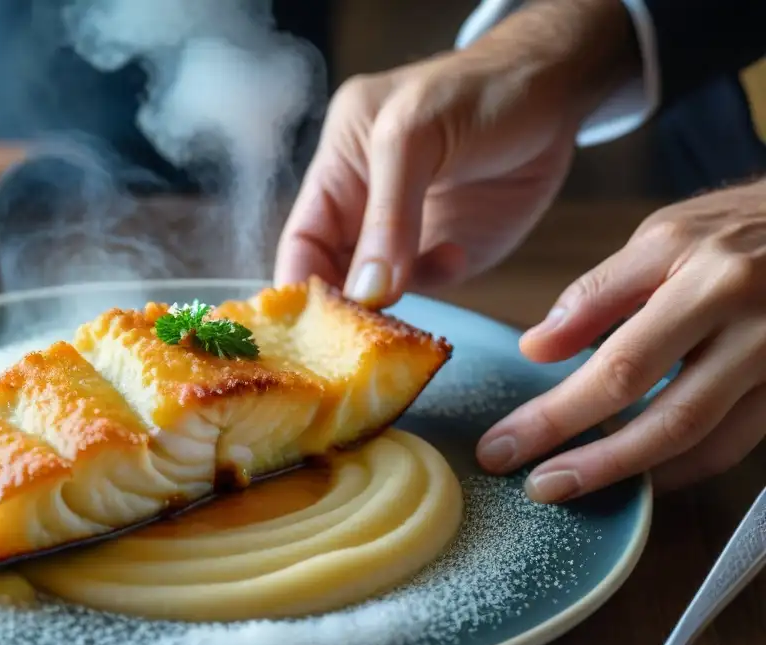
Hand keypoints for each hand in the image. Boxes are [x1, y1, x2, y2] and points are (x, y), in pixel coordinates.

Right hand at [274, 0, 638, 307]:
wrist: (558, 91)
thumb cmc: (479, 92)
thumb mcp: (415, 135)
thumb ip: (388, 216)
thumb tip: (366, 293)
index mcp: (338, 169)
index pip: (300, 241)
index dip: (298, 287)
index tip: (306, 331)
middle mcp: (364, 207)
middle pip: (332, 275)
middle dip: (342, 309)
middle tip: (355, 341)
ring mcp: (405, 233)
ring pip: (376, 290)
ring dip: (388, 305)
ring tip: (406, 302)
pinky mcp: (444, 250)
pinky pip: (424, 286)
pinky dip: (434, 282)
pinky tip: (455, 256)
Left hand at [477, 181, 765, 500]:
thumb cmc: (741, 228)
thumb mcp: (664, 237)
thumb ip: (597, 294)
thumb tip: (534, 349)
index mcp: (709, 280)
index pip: (619, 366)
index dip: (556, 416)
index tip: (503, 445)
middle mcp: (756, 328)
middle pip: (668, 419)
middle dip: (593, 464)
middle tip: (535, 486)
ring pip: (707, 443)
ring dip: (637, 475)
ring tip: (576, 485)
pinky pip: (737, 445)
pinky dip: (684, 467)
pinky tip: (640, 472)